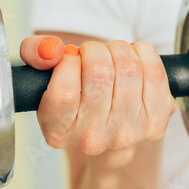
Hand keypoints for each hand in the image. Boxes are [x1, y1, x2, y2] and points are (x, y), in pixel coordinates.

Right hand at [20, 35, 177, 155]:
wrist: (111, 127)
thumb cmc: (77, 96)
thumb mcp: (45, 76)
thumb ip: (34, 53)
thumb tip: (52, 49)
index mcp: (58, 132)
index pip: (64, 91)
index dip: (69, 61)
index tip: (70, 58)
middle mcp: (92, 139)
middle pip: (100, 72)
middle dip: (95, 50)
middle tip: (93, 55)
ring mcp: (126, 134)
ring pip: (128, 68)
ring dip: (119, 50)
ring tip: (112, 57)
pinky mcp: (154, 124)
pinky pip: (154, 72)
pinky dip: (144, 54)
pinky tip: (135, 60)